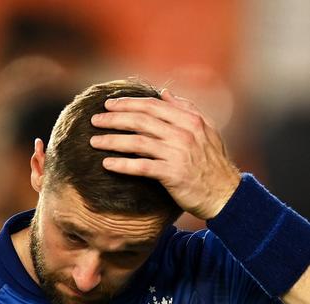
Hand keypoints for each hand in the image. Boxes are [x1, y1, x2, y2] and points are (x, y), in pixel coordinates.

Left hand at [89, 89, 240, 219]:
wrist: (225, 194)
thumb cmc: (212, 163)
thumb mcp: (206, 130)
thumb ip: (185, 109)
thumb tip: (165, 92)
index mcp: (190, 120)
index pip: (152, 106)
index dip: (128, 103)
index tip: (109, 105)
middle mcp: (184, 133)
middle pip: (140, 120)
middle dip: (114, 119)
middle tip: (94, 120)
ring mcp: (178, 153)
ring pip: (137, 142)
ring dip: (112, 140)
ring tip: (94, 141)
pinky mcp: (172, 174)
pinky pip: (141, 167)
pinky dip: (122, 165)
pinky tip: (106, 164)